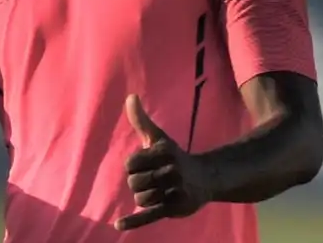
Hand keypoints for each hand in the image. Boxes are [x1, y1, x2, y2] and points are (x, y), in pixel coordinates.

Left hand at [115, 95, 211, 230]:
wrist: (204, 178)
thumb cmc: (174, 157)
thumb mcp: (158, 138)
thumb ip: (141, 120)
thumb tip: (130, 97)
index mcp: (163, 152)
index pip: (130, 164)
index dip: (133, 166)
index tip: (144, 165)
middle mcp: (171, 170)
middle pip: (134, 183)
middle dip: (138, 184)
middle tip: (152, 181)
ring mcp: (174, 190)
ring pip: (140, 199)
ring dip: (144, 198)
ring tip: (157, 192)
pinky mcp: (175, 208)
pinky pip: (149, 216)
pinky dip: (134, 222)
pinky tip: (119, 225)